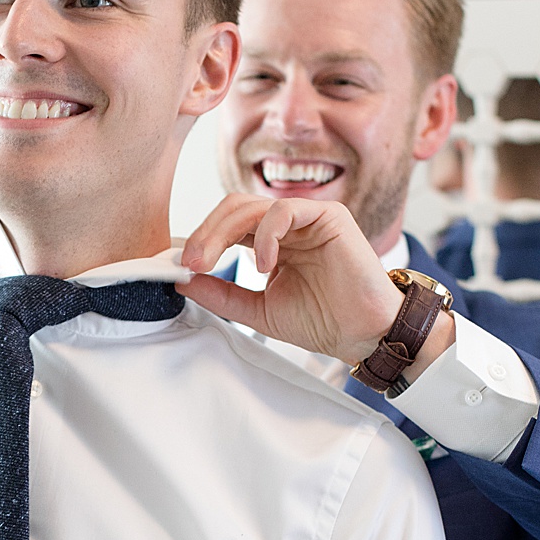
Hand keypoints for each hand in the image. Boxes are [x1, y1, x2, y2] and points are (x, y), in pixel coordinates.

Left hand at [179, 194, 407, 364]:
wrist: (363, 333)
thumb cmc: (323, 320)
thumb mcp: (257, 310)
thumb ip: (221, 293)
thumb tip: (181, 280)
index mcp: (270, 242)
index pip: (226, 227)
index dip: (199, 241)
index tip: (176, 265)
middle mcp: (286, 226)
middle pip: (232, 210)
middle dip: (204, 233)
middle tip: (188, 261)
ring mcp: (306, 217)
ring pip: (250, 206)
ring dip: (221, 232)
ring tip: (209, 261)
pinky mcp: (328, 214)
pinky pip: (283, 210)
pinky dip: (264, 234)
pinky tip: (262, 263)